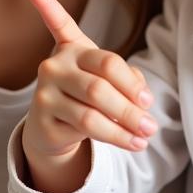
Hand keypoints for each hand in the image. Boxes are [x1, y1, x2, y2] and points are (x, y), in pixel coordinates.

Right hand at [22, 0, 156, 192]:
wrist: (51, 123)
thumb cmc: (83, 92)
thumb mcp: (105, 77)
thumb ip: (126, 79)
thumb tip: (143, 99)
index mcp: (73, 49)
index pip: (107, 62)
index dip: (132, 83)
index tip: (149, 101)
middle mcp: (53, 68)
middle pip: (98, 89)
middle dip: (129, 111)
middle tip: (151, 126)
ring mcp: (44, 95)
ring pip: (89, 116)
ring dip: (122, 130)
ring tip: (142, 138)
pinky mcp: (42, 122)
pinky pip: (81, 132)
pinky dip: (111, 138)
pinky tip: (129, 143)